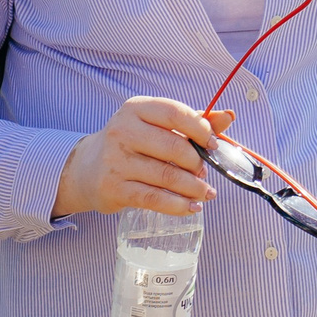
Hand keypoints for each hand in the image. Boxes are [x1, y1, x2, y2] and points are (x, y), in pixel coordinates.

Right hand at [53, 97, 232, 218]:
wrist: (87, 168)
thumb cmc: (132, 144)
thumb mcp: (156, 126)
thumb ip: (193, 122)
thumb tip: (228, 116)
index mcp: (136, 109)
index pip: (175, 113)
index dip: (201, 129)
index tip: (214, 144)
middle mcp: (122, 131)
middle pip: (174, 147)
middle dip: (197, 163)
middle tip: (204, 172)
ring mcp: (116, 160)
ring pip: (167, 176)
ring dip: (193, 188)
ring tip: (205, 192)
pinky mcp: (114, 188)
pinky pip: (154, 199)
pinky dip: (179, 205)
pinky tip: (192, 207)